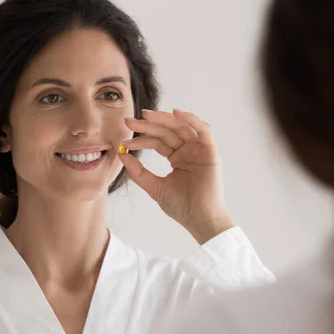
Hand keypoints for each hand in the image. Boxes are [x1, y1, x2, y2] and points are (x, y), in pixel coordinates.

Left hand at [119, 109, 233, 244]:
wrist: (200, 220)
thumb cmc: (182, 207)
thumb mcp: (155, 187)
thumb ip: (138, 172)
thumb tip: (122, 153)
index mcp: (177, 158)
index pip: (158, 142)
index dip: (142, 138)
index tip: (124, 139)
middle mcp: (188, 151)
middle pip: (168, 131)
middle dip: (148, 125)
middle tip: (129, 121)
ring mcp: (200, 150)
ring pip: (182, 127)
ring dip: (165, 119)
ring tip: (146, 116)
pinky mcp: (211, 151)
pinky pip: (203, 130)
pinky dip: (192, 119)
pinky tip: (176, 113)